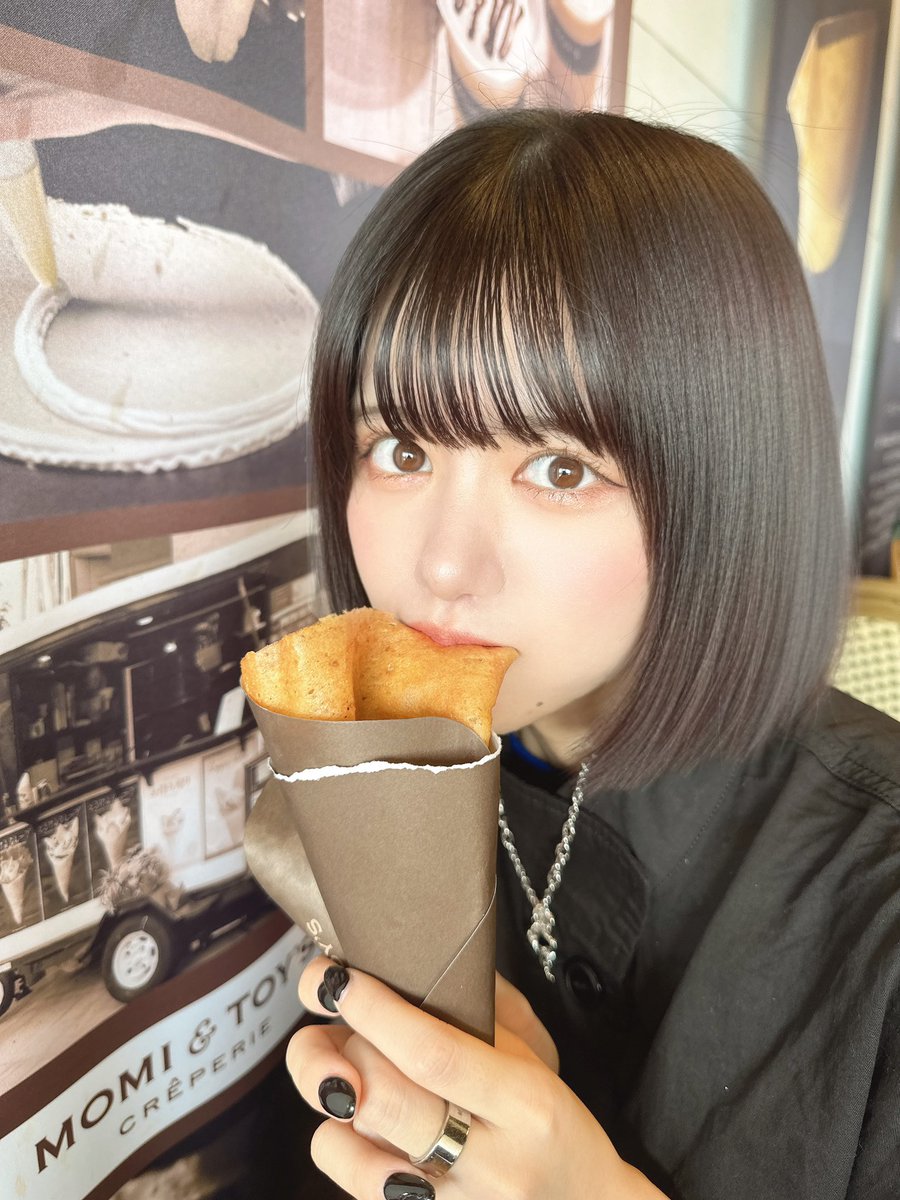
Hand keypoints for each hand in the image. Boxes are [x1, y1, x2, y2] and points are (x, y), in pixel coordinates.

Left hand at [287, 957, 667, 1198]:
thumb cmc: (552, 1126)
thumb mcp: (536, 1060)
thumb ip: (480, 1011)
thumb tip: (407, 957)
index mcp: (526, 1104)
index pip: (434, 1054)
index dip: (376, 1012)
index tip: (338, 979)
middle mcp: (490, 1164)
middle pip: (383, 1099)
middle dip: (338, 1049)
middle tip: (333, 1020)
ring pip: (351, 1148)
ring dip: (331, 1097)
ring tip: (346, 1073)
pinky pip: (352, 1184)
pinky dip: (341, 1143)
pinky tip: (360, 1124)